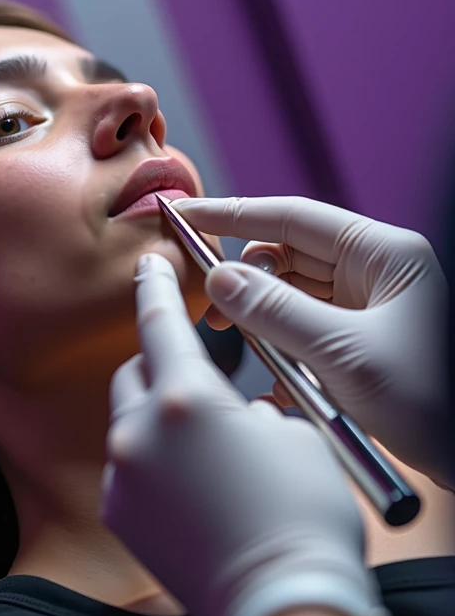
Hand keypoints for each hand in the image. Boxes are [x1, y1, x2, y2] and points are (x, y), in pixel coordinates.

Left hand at [102, 254, 392, 615]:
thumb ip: (249, 410)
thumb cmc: (301, 514)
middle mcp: (141, 430)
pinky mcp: (118, 515)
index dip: (155, 286)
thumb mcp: (291, 437)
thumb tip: (238, 419)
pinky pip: (127, 469)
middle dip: (160, 370)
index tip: (148, 262)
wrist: (283, 605)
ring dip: (157, 423)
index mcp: (186, 397)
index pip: (160, 322)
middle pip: (135, 374)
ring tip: (204, 456)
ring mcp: (122, 475)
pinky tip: (189, 494)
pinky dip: (151, 466)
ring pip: (129, 423)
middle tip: (199, 391)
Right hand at [175, 196, 450, 486]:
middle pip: (288, 257)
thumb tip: (219, 280)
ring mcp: (369, 310)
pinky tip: (277, 385)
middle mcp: (375, 274)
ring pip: (293, 298)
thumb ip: (276, 313)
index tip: (185, 214)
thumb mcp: (345, 355)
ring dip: (263, 322)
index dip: (232, 215)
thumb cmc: (432, 401)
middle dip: (245, 279)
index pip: (292, 217)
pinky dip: (284, 354)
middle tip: (208, 309)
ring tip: (240, 346)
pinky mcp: (361, 346)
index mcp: (383, 254)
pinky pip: (307, 334)